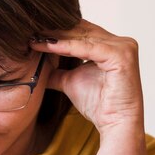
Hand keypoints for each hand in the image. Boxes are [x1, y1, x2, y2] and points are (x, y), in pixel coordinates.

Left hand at [31, 20, 143, 134]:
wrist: (114, 124)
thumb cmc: (99, 105)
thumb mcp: (70, 81)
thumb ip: (57, 71)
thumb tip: (37, 65)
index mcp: (112, 46)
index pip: (81, 32)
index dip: (57, 32)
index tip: (34, 34)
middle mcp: (120, 43)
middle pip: (82, 31)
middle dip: (55, 31)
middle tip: (31, 31)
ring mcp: (123, 47)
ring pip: (83, 37)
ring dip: (57, 37)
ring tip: (35, 38)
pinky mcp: (120, 55)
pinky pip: (87, 48)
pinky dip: (65, 46)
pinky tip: (48, 45)